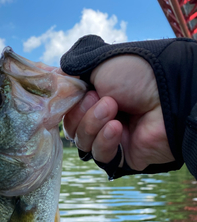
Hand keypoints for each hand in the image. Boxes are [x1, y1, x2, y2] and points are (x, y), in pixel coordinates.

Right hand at [62, 55, 173, 170]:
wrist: (168, 96)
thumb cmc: (137, 75)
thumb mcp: (98, 65)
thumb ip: (72, 73)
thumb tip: (53, 78)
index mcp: (97, 95)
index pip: (68, 107)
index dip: (65, 104)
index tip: (64, 95)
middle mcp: (102, 117)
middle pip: (71, 126)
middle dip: (81, 112)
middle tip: (100, 98)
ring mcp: (111, 138)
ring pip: (82, 141)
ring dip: (93, 124)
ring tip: (113, 109)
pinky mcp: (121, 157)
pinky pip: (100, 155)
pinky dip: (105, 140)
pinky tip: (117, 128)